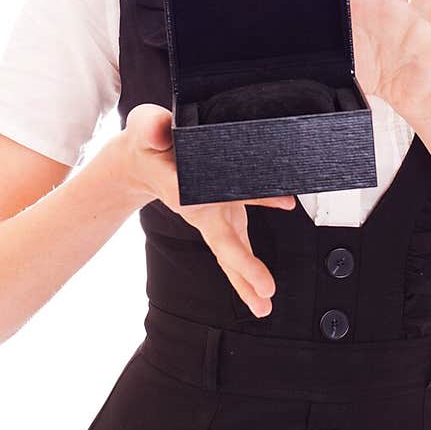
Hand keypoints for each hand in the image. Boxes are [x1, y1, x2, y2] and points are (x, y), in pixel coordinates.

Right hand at [120, 104, 294, 318]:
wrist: (143, 157)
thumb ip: (151, 128)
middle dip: (245, 271)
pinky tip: (286, 205)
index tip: (239, 245)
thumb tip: (159, 128)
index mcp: (181, 192)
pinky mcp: (225, 207)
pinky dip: (266, 213)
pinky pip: (245, 224)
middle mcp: (200, 209)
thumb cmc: (146, 143)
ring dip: (250, 276)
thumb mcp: (144, 127)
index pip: (203, 208)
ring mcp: (214, 212)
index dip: (219, 220)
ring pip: (234, 249)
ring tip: (265, 302)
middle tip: (264, 295)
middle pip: (224, 246)